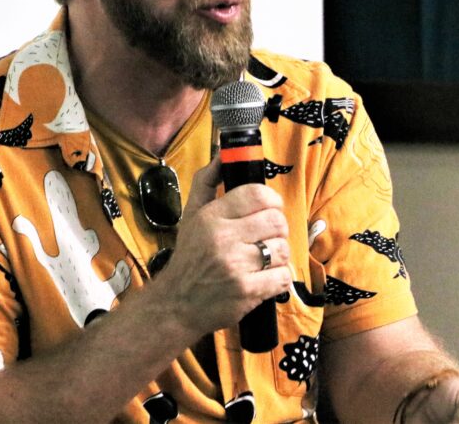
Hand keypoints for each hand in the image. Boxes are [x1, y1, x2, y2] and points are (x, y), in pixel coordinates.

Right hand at [154, 157, 292, 335]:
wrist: (176, 304)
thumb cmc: (189, 258)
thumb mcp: (191, 215)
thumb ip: (207, 182)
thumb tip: (223, 153)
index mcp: (211, 217)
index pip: (256, 194)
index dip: (271, 200)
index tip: (268, 209)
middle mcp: (223, 238)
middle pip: (276, 220)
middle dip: (277, 229)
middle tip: (266, 237)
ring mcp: (236, 266)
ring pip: (283, 249)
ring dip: (279, 255)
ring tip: (264, 260)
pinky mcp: (247, 291)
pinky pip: (283, 277)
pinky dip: (279, 279)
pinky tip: (265, 279)